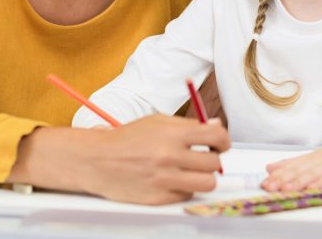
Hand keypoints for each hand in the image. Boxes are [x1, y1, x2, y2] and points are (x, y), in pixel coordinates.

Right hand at [8, 114, 229, 204]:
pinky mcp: (157, 198)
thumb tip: (215, 124)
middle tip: (204, 158)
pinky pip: (186, 196)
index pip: (216, 135)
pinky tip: (173, 181)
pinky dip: (184, 189)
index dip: (224, 140)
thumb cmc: (127, 139)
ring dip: (203, 178)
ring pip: (207, 183)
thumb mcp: (156, 122)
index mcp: (172, 134)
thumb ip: (187, 125)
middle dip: (213, 160)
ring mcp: (164, 179)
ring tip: (193, 172)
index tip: (221, 143)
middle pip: (214, 163)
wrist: (97, 160)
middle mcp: (170, 156)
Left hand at [260, 140, 321, 191]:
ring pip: (310, 175)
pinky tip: (311, 188)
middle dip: (282, 179)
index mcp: (305, 160)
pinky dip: (320, 183)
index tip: (264, 183)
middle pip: (296, 171)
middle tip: (269, 186)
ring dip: (297, 182)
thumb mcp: (307, 159)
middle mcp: (314, 163)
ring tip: (285, 188)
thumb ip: (289, 164)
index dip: (276, 176)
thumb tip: (269, 168)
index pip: (288, 167)